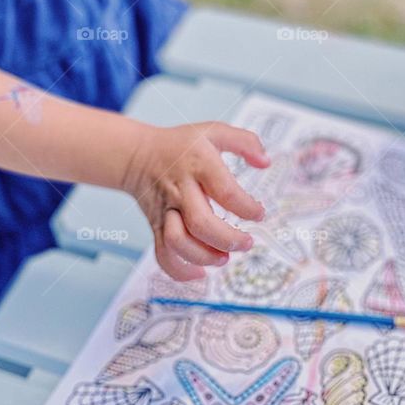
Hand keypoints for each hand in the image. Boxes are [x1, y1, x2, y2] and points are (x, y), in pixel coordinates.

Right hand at [123, 120, 270, 280]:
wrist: (137, 155)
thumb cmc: (181, 145)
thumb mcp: (214, 131)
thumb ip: (246, 141)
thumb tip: (266, 162)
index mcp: (198, 163)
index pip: (225, 190)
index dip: (246, 207)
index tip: (259, 213)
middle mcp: (181, 189)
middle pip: (201, 222)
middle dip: (228, 239)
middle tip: (247, 243)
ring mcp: (166, 210)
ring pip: (179, 242)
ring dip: (205, 256)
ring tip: (224, 257)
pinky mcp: (156, 226)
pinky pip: (163, 254)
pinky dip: (180, 271)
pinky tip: (200, 274)